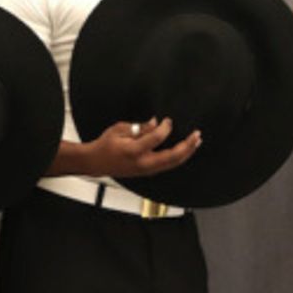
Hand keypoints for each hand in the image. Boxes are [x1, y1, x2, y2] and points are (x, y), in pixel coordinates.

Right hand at [82, 118, 200, 177]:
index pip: (156, 139)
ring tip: (196, 142)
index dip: (165, 128)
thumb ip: (139, 127)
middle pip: (172, 157)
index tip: (168, 120)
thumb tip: (155, 122)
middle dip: (187, 145)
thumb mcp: (119, 129)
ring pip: (172, 164)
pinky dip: (178, 158)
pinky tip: (184, 151)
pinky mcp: (148, 172)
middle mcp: (143, 163)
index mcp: (134, 151)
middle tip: (196, 134)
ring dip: (186, 153)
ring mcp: (146, 170)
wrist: (96, 163)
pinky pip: (167, 166)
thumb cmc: (105, 145)